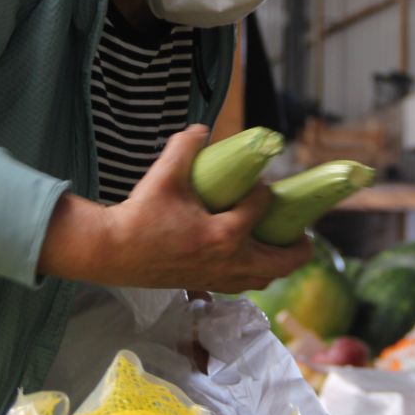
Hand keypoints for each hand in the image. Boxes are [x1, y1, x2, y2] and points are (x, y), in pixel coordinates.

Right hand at [38, 125, 309, 291]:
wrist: (111, 251)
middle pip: (281, 262)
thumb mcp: (164, 174)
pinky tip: (250, 261)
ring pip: (264, 279)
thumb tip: (203, 128)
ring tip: (282, 247)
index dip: (264, 191)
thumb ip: (185, 146)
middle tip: (303, 231)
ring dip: (279, 264)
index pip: (261, 208)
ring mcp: (217, 278)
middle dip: (300, 248)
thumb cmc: (138, 215)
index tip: (259, 182)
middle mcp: (228, 261)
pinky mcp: (204, 286)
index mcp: (225, 235)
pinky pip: (242, 286)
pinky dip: (255, 275)